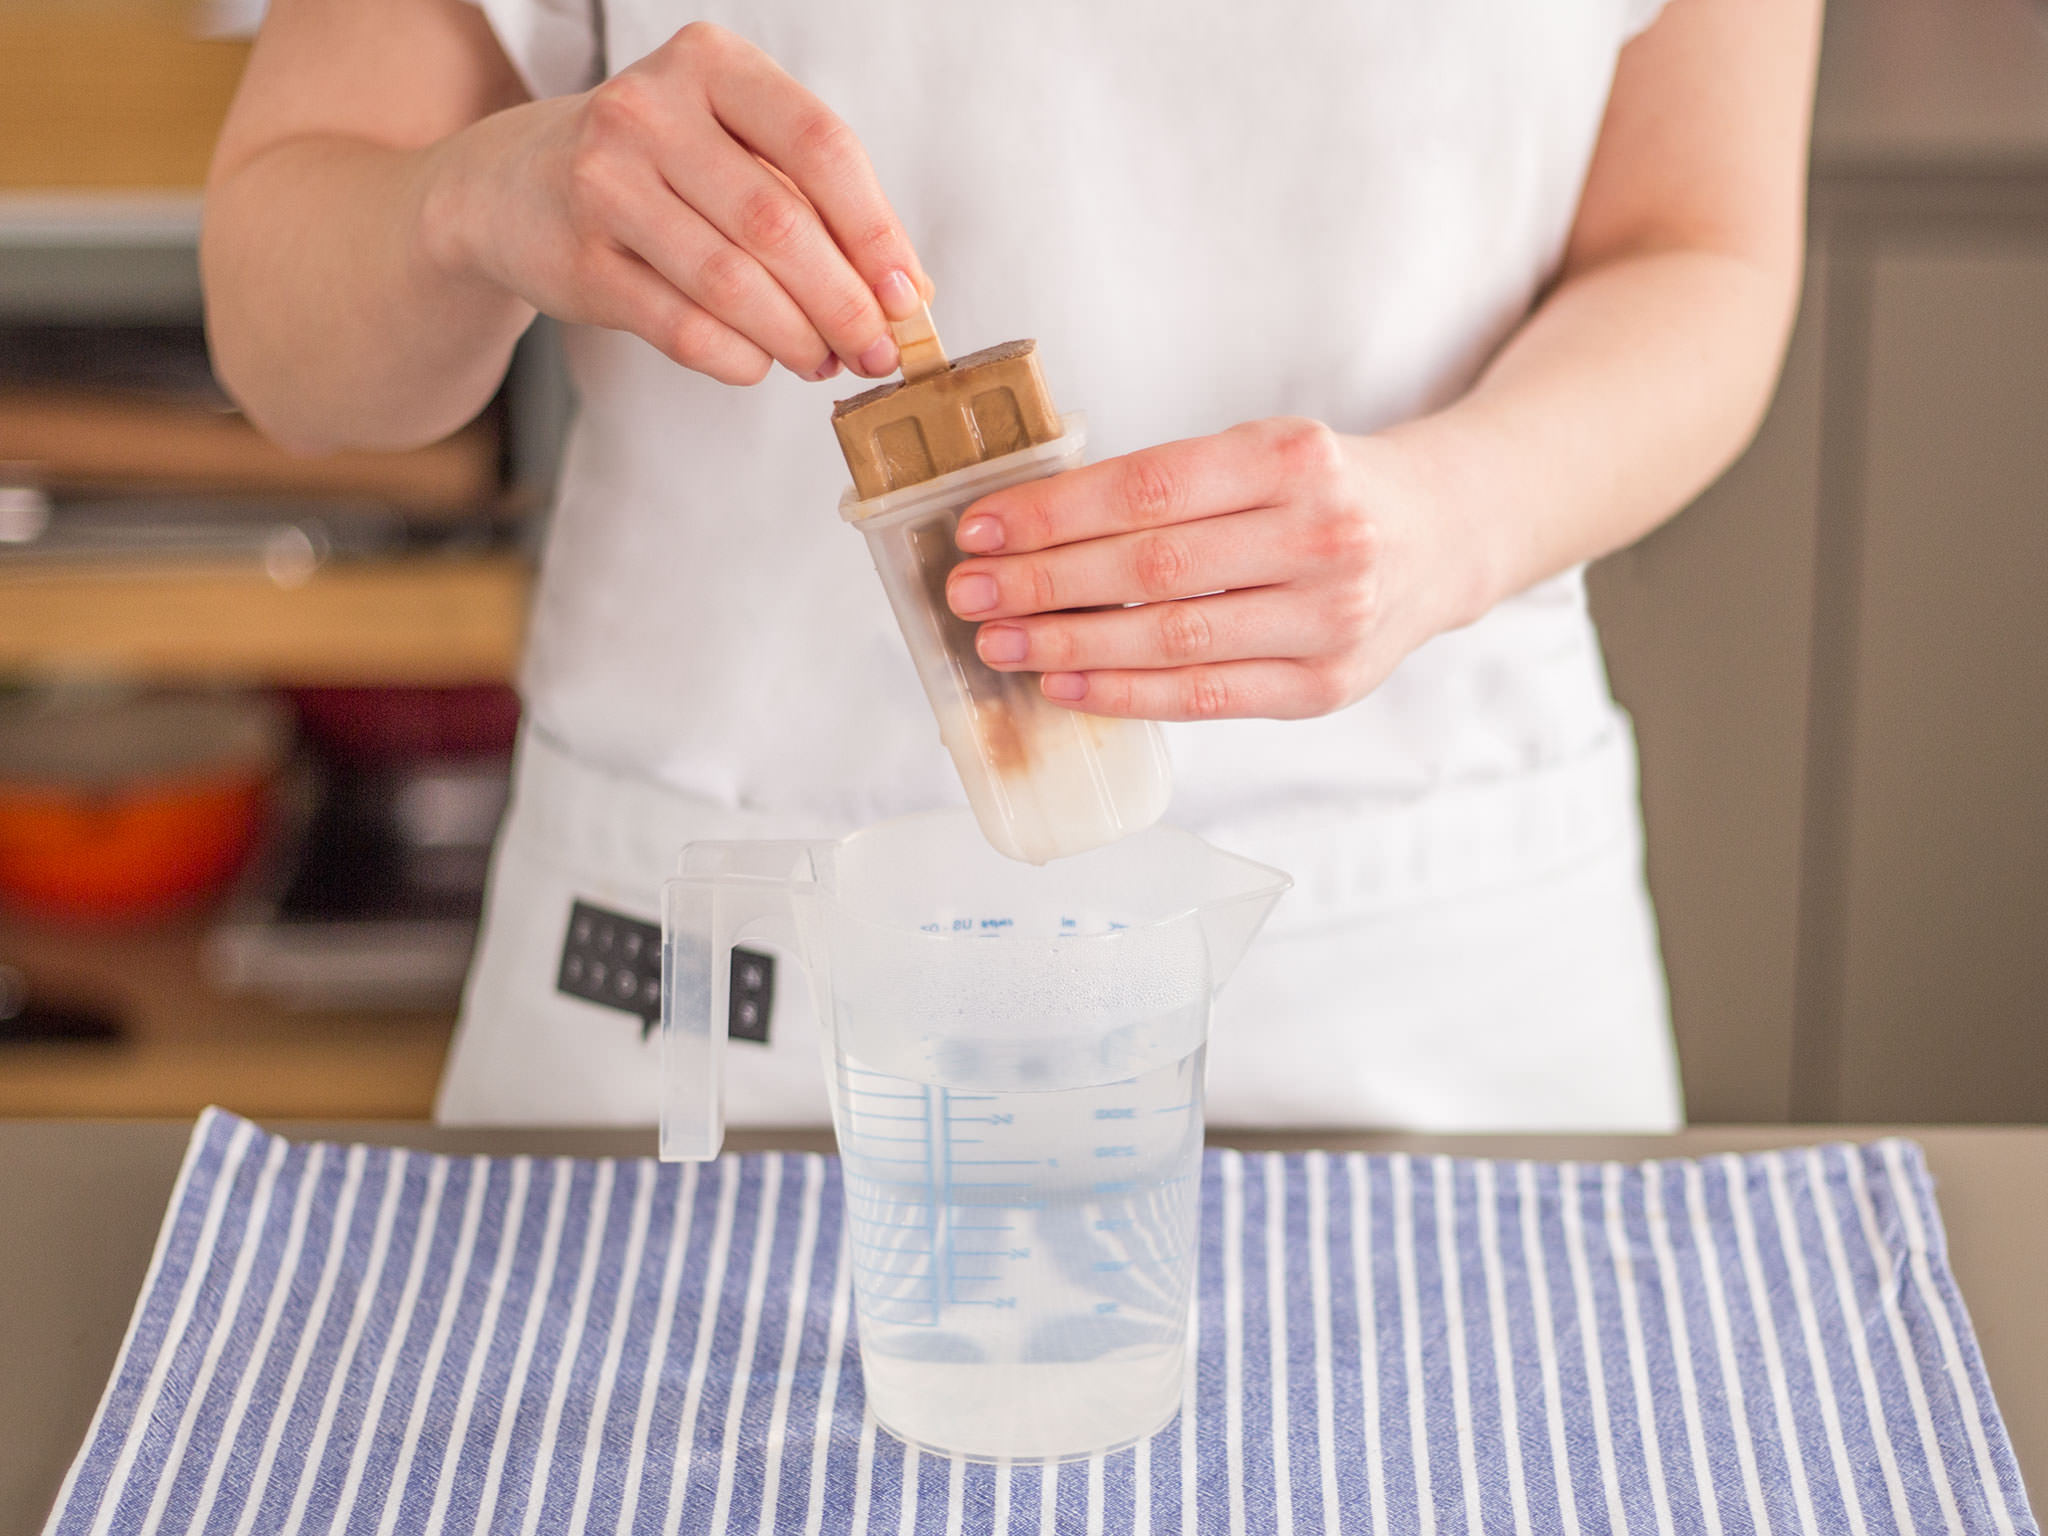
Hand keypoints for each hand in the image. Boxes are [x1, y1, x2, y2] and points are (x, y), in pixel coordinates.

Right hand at [421, 21, 929, 384]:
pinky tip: (762, 363)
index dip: (875, 230)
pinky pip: (684, 328)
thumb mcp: (735, 149)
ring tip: (825, 361)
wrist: (513, 186)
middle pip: (779, 224)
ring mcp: (605, 184)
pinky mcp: (579, 261)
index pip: (820, 145)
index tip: (909, 296)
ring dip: (796, 338)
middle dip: (843, 302)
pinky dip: (740, 357)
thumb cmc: (660, 168)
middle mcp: (649, 111)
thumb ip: (818, 204)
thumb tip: (910, 293)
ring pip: (732, 284)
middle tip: (877, 350)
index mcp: (710, 64)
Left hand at [943, 418, 1486, 720]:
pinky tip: (1065, 686)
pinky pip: (1208, 698)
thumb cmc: (1323, 493)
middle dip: (1044, 582)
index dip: (1055, 513)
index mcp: (1293, 457)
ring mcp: (1329, 619)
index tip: (981, 528)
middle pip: (1153, 566)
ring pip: (1173, 638)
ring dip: (1070, 645)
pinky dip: (1127, 694)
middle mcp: (1320, 536)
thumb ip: (1170, 488)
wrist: (1443, 535)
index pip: (1150, 487)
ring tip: (999, 642)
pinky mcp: (1327, 686)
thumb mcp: (1262, 454)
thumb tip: (1031, 530)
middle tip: (968, 592)